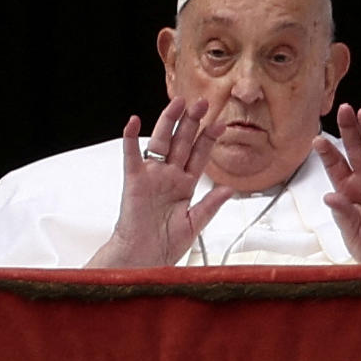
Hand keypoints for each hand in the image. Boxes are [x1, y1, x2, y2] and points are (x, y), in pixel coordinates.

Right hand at [87, 97, 232, 266]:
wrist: (144, 259)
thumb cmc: (165, 245)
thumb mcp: (195, 223)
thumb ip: (211, 205)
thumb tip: (230, 189)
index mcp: (184, 185)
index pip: (199, 155)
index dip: (209, 139)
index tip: (221, 124)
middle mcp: (168, 176)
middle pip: (182, 142)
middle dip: (192, 122)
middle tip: (202, 102)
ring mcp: (152, 176)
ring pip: (160, 142)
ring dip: (168, 122)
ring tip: (178, 103)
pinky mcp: (134, 181)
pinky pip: (131, 156)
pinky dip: (130, 138)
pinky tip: (134, 122)